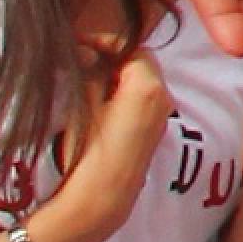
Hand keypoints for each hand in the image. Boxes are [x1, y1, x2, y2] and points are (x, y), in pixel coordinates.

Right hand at [32, 48, 179, 241]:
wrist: (100, 201)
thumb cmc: (86, 153)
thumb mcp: (82, 107)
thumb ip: (90, 74)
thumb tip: (88, 52)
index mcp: (147, 87)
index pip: (129, 47)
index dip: (104, 41)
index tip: (79, 40)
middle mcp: (163, 97)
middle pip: (140, 61)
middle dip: (113, 56)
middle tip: (81, 57)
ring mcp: (162, 114)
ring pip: (143, 79)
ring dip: (119, 73)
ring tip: (87, 77)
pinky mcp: (156, 130)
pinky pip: (144, 98)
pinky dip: (126, 91)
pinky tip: (102, 100)